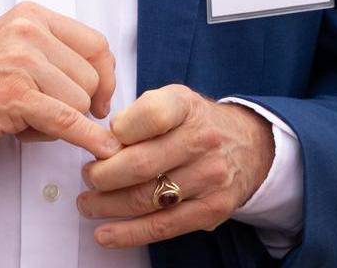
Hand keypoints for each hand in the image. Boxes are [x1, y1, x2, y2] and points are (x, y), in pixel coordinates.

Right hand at [0, 1, 119, 158]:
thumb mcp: (8, 44)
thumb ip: (49, 52)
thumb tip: (99, 79)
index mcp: (31, 16)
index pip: (96, 44)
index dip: (105, 77)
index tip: (100, 99)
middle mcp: (29, 32)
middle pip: (91, 78)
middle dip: (77, 105)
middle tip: (43, 114)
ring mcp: (21, 63)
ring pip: (80, 102)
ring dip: (58, 122)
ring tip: (22, 119)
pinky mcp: (14, 97)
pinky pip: (67, 120)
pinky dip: (87, 138)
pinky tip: (101, 149)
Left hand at [77, 85, 275, 247]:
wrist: (248, 145)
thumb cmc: (194, 123)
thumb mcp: (172, 101)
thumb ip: (138, 114)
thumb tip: (104, 143)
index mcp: (187, 106)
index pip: (151, 116)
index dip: (119, 132)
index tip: (101, 142)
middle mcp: (203, 140)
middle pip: (141, 164)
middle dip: (102, 176)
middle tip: (87, 177)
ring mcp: (210, 177)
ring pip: (147, 199)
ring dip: (108, 205)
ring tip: (88, 203)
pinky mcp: (213, 209)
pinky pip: (164, 227)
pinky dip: (129, 233)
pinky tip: (105, 234)